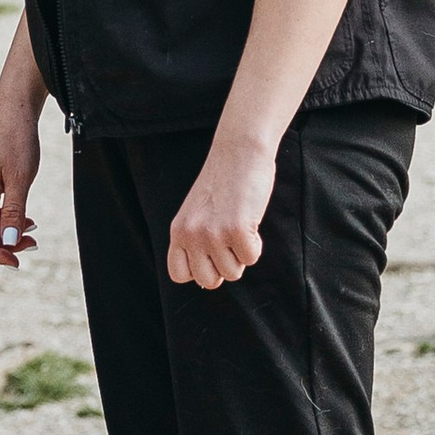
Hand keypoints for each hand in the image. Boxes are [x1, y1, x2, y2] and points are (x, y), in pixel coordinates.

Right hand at [0, 99, 44, 268]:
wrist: (14, 112)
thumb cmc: (18, 141)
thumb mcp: (21, 180)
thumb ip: (13, 213)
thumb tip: (8, 243)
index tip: (17, 262)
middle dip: (5, 243)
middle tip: (32, 245)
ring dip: (7, 231)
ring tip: (32, 232)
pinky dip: (6, 218)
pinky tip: (24, 218)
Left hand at [166, 134, 276, 288]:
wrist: (238, 153)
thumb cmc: (222, 183)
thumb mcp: (196, 213)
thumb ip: (196, 241)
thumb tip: (208, 279)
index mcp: (177, 231)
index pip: (179, 275)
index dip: (199, 271)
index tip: (211, 256)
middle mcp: (191, 235)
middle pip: (209, 281)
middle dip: (224, 267)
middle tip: (230, 242)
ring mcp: (213, 234)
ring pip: (233, 272)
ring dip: (241, 253)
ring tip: (239, 225)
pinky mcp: (236, 229)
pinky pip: (251, 258)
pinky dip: (256, 244)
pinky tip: (250, 222)